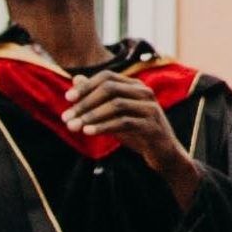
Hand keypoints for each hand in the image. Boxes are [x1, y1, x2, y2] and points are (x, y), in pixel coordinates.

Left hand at [61, 70, 198, 195]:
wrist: (164, 154)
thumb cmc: (137, 132)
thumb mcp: (114, 114)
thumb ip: (97, 98)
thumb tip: (76, 79)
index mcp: (135, 86)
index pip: (107, 76)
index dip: (86, 86)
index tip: (68, 98)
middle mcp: (144, 92)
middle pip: (109, 88)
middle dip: (85, 102)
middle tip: (66, 117)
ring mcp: (150, 108)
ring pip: (115, 105)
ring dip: (91, 116)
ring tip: (73, 127)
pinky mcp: (152, 126)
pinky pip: (124, 122)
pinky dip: (103, 126)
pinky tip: (89, 132)